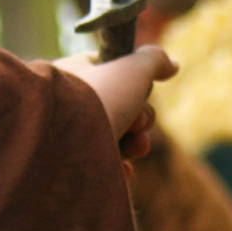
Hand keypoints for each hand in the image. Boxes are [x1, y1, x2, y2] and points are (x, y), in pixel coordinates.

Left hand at [54, 43, 174, 162]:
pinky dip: (115, 168)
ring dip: (133, 144)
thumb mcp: (131, 69)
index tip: (141, 92)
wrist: (60, 146)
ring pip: (112, 138)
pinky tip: (122, 169)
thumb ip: (153, 61)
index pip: (113, 74)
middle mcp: (67, 103)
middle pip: (118, 109)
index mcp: (73, 74)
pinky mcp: (67, 166)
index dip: (136, 85)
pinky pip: (99, 166)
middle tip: (136, 124)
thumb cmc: (97, 99)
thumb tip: (172, 65)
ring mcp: (66, 135)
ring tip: (135, 148)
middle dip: (139, 119)